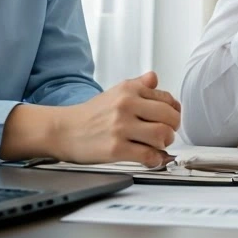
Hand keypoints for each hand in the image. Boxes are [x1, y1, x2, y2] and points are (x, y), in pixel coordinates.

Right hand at [0, 71, 181, 166]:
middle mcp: (126, 105)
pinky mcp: (116, 148)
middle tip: (167, 133)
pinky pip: (148, 155)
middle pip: (169, 116)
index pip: (166, 98)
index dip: (174, 111)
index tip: (171, 118)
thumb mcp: (114, 92)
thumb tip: (154, 78)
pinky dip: (155, 159)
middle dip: (173, 128)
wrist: (63, 130)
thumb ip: (138, 85)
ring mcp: (121, 127)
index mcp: (129, 89)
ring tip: (157, 145)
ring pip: (162, 135)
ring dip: (165, 143)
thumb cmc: (89, 114)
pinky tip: (150, 157)